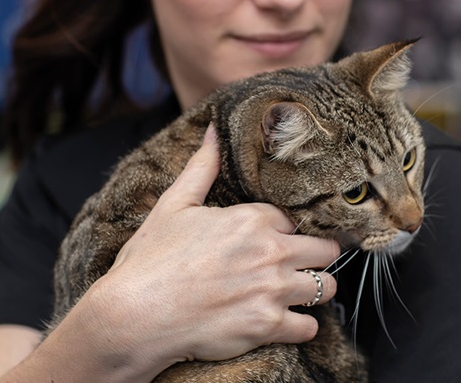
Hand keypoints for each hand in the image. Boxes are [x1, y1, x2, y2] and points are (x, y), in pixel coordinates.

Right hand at [81, 125, 340, 371]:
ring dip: (315, 289)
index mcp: (252, 219)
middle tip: (300, 264)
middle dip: (316, 255)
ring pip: (327, 286)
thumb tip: (214, 131)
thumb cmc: (149, 262)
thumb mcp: (173, 206)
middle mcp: (270, 252)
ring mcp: (272, 291)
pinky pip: (309, 328)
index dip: (290, 228)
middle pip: (326, 249)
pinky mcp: (268, 326)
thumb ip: (202, 168)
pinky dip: (301, 327)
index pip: (297, 218)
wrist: (134, 317)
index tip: (285, 237)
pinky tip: (286, 322)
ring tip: (297, 292)